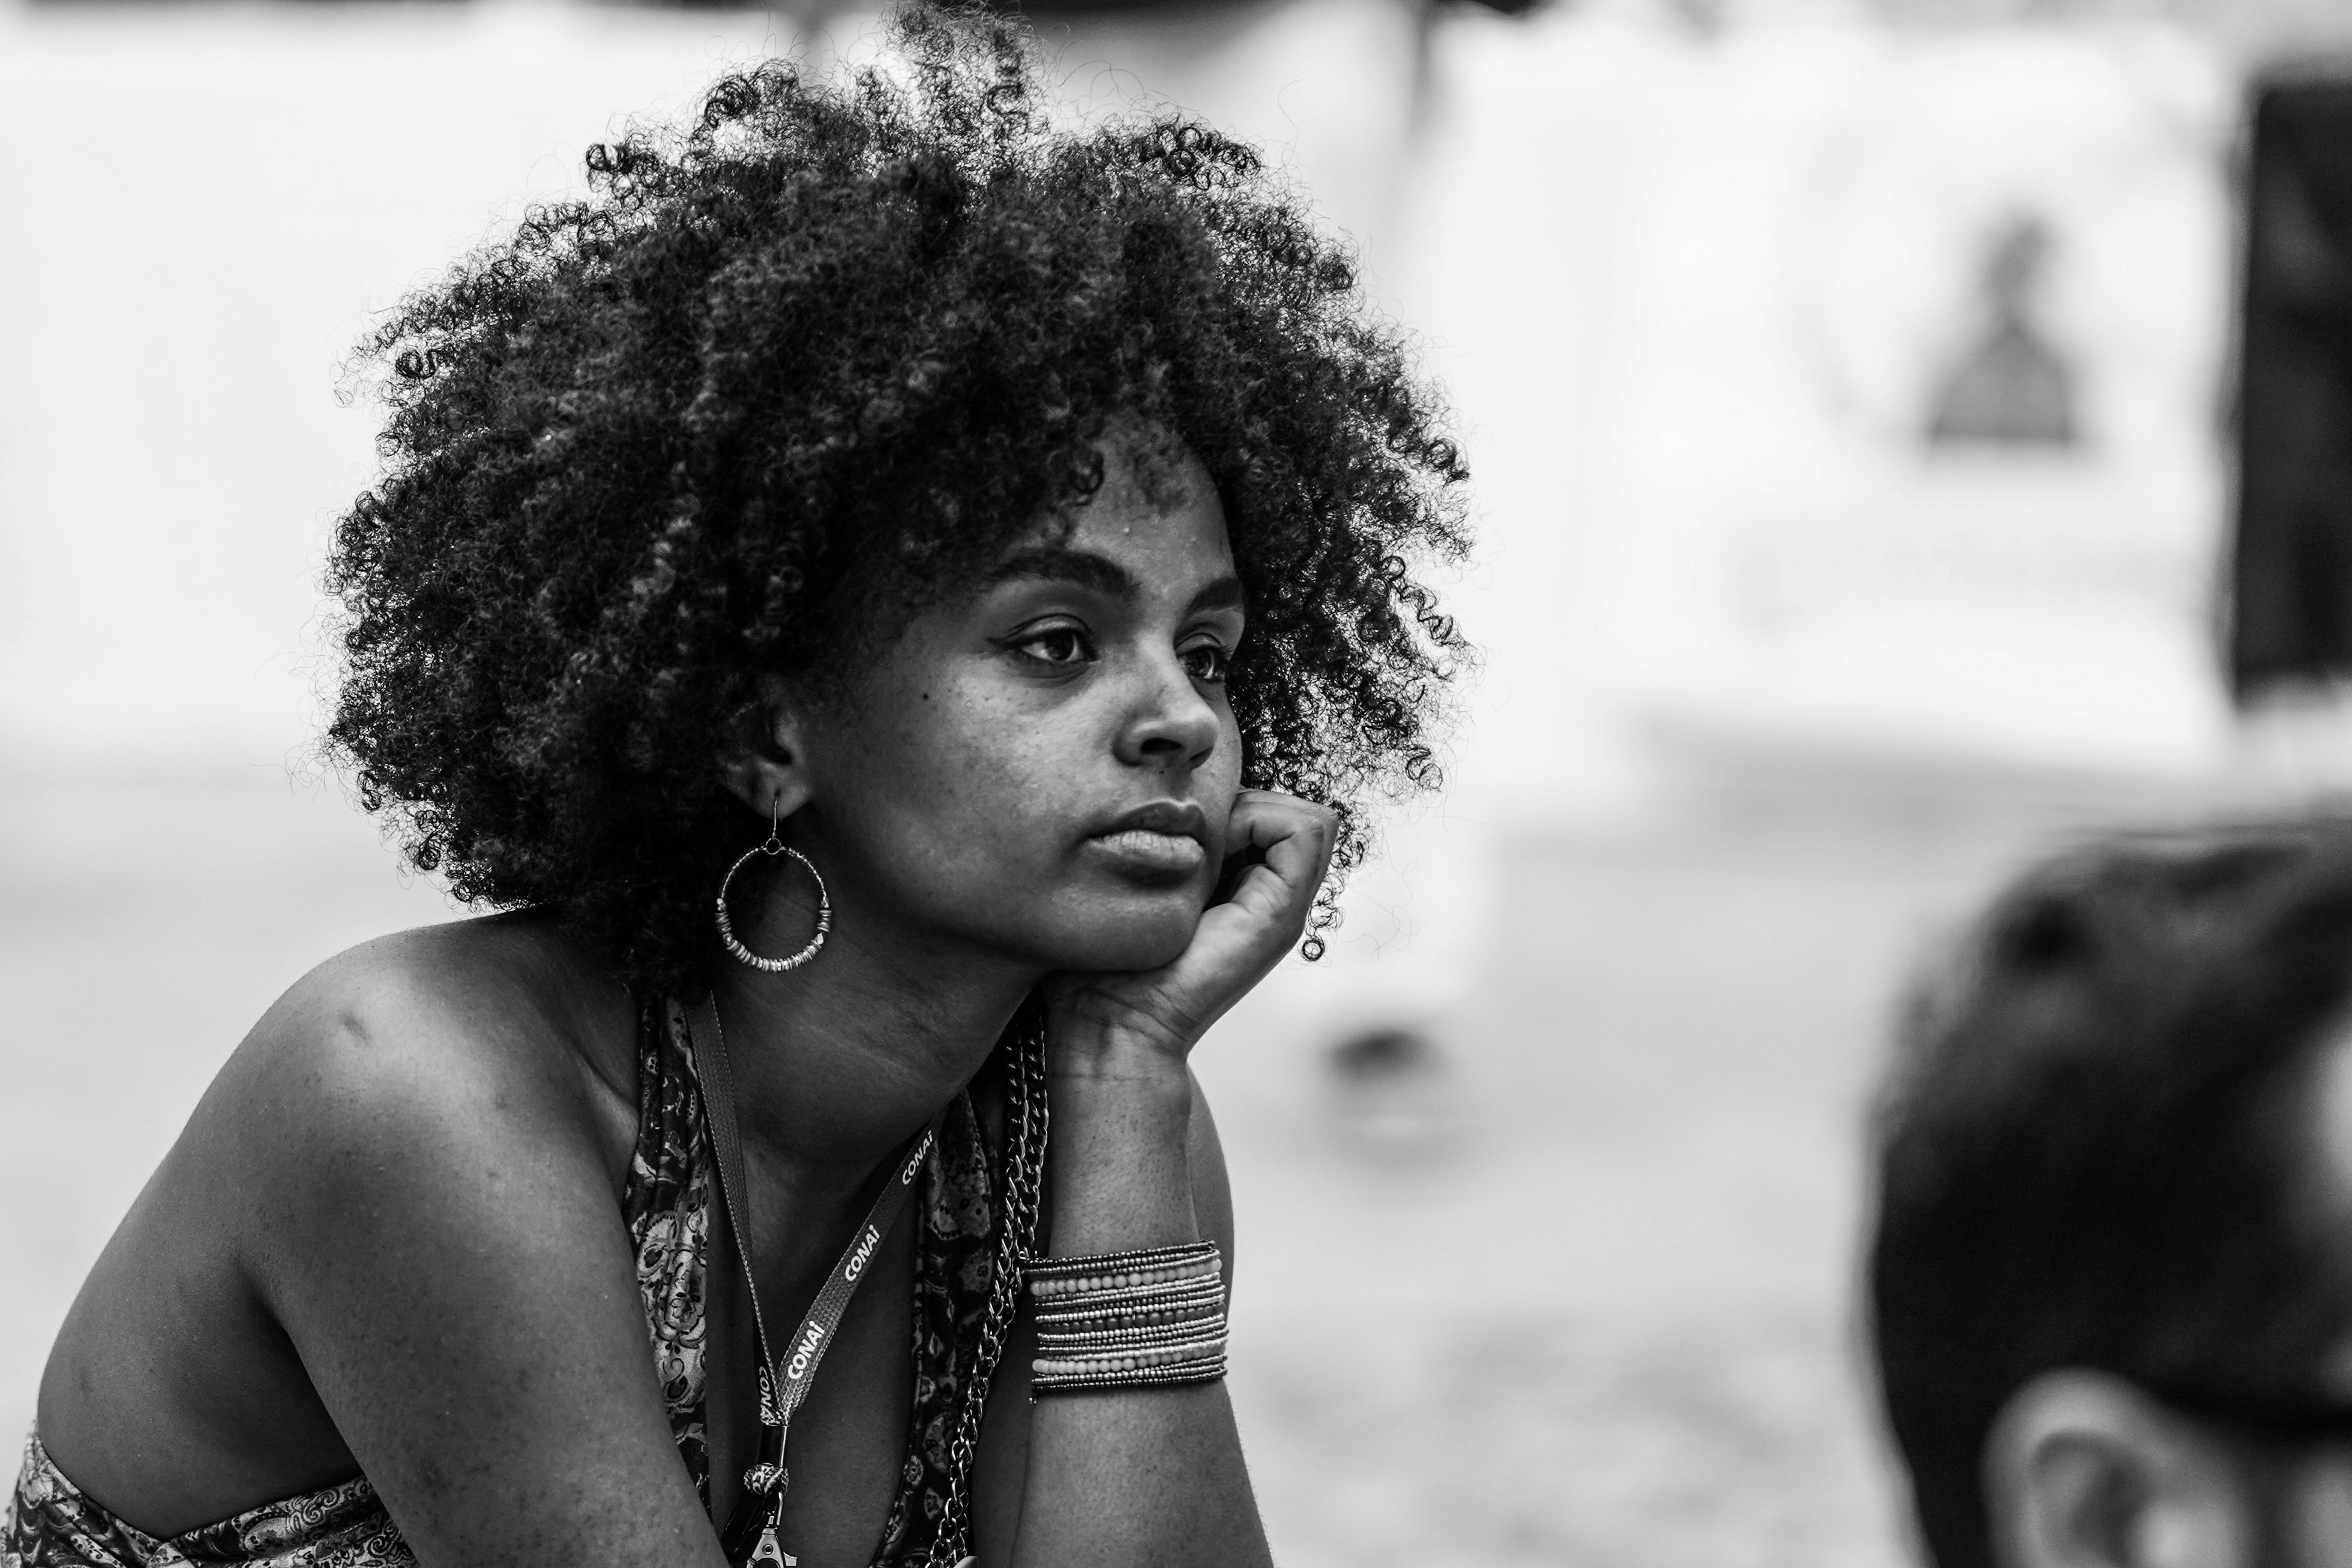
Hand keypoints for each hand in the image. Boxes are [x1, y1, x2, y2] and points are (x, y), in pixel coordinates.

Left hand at [1046, 790, 1337, 1074]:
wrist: (1110, 1022)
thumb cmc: (1105, 959)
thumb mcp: (1139, 884)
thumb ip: (1166, 845)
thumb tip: (1172, 795)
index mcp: (1241, 889)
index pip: (1270, 809)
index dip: (1232, 798)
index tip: (1179, 826)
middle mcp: (1270, 898)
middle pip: (1292, 809)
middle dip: (1245, 798)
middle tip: (1192, 831)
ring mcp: (1282, 908)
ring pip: (1305, 816)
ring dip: (1253, 807)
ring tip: (1201, 843)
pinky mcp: (1281, 915)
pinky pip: (1304, 830)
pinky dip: (1260, 818)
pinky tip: (1211, 851)